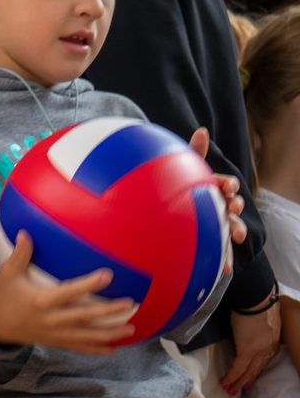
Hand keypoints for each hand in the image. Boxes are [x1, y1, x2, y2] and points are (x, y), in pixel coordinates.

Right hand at [0, 232, 135, 354]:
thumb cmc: (3, 295)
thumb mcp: (8, 273)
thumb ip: (19, 254)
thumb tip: (24, 233)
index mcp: (41, 301)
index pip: (69, 292)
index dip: (88, 285)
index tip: (107, 276)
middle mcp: (51, 320)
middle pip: (83, 317)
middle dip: (107, 313)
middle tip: (128, 305)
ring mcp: (54, 334)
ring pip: (86, 336)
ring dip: (109, 334)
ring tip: (130, 329)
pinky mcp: (55, 342)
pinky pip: (79, 347)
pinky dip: (96, 349)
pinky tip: (114, 349)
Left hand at [188, 127, 244, 275]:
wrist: (161, 222)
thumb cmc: (176, 192)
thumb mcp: (183, 172)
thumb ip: (193, 154)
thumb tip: (203, 130)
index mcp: (210, 189)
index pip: (225, 184)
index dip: (227, 184)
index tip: (226, 185)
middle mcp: (216, 206)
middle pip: (231, 206)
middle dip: (235, 205)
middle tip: (232, 206)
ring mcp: (215, 225)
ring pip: (229, 227)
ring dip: (236, 229)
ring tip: (236, 235)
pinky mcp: (210, 244)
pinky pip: (219, 251)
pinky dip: (224, 258)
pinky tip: (223, 266)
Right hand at [222, 289, 280, 394]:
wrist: (256, 296)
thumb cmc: (255, 298)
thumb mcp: (261, 312)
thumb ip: (256, 321)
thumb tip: (246, 321)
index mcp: (274, 336)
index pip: (267, 356)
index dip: (259, 366)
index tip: (254, 372)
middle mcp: (269, 345)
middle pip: (259, 366)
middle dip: (250, 378)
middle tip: (243, 387)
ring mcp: (259, 349)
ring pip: (250, 371)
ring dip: (240, 382)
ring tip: (232, 390)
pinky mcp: (247, 349)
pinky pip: (239, 368)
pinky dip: (232, 377)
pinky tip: (226, 383)